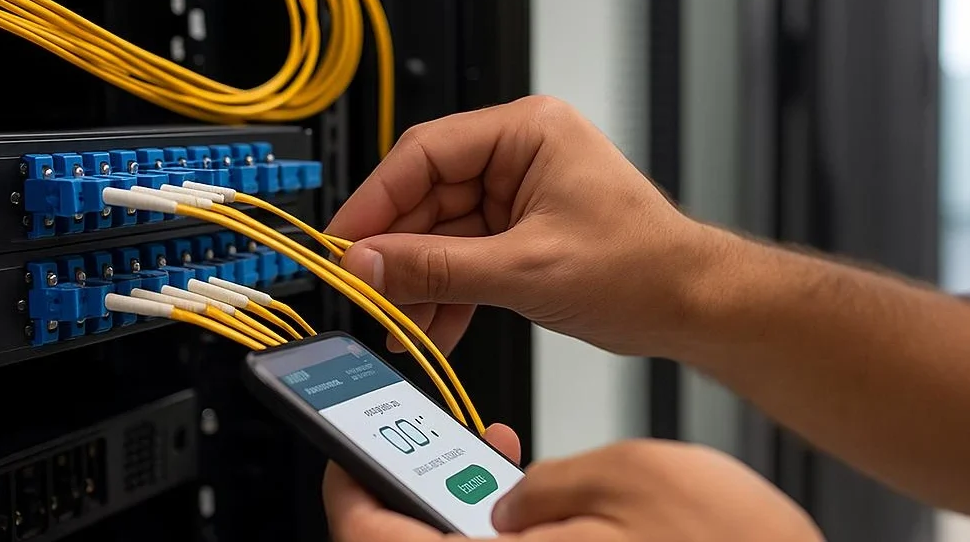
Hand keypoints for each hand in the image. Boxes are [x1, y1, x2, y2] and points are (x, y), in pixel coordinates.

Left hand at [323, 433, 822, 541]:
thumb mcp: (626, 478)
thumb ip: (544, 486)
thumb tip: (508, 497)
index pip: (373, 537)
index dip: (349, 486)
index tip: (343, 445)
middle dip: (412, 489)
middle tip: (418, 438)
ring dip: (463, 509)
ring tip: (487, 458)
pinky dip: (510, 532)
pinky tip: (535, 495)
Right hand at [326, 95, 716, 355]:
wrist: (690, 305)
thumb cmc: (642, 268)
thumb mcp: (526, 270)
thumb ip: (438, 267)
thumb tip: (369, 264)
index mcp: (527, 132)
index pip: (426, 153)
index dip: (376, 199)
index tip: (343, 242)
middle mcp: (520, 155)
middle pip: (429, 197)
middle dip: (398, 253)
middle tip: (367, 293)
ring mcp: (520, 195)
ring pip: (444, 234)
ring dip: (420, 282)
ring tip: (398, 325)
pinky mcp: (522, 231)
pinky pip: (467, 256)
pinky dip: (448, 292)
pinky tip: (430, 327)